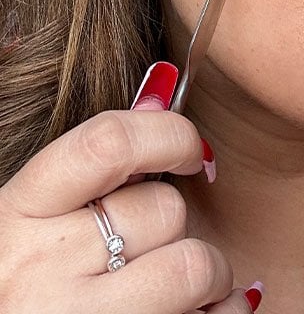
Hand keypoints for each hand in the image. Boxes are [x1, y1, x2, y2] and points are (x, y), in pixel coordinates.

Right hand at [0, 63, 261, 312]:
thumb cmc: (22, 288)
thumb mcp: (32, 222)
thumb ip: (92, 165)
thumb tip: (162, 90)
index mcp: (15, 214)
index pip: (110, 143)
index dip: (171, 135)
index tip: (192, 153)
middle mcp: (35, 270)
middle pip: (163, 209)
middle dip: (176, 226)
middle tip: (157, 248)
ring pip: (192, 266)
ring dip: (208, 276)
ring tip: (186, 290)